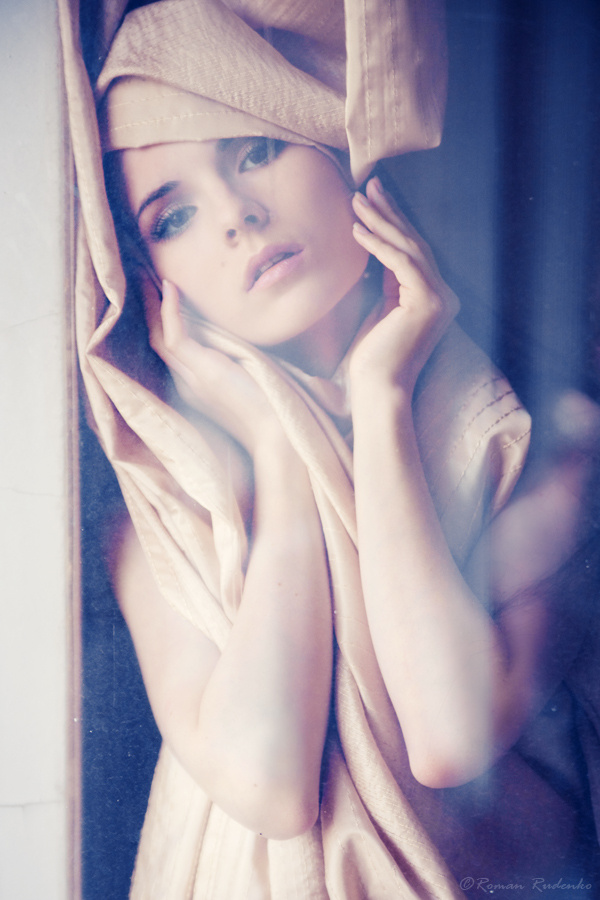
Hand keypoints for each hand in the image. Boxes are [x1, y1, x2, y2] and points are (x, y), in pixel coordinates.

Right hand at [143, 276, 282, 454]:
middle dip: (148, 309)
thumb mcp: (249, 378)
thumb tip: (235, 336)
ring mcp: (191, 379)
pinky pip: (175, 337)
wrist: (278, 433)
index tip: (161, 292)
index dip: (162, 320)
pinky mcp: (202, 373)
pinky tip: (170, 287)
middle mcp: (186, 383)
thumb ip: (236, 361)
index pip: (170, 348)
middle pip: (156, 340)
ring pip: (159, 337)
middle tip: (140, 277)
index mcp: (196, 386)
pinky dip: (170, 310)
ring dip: (151, 304)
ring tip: (144, 275)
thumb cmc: (271, 408)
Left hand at [349, 177, 458, 396]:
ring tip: (357, 200)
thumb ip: (385, 280)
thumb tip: (375, 247)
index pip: (412, 252)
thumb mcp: (379, 308)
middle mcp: (444, 294)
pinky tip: (357, 230)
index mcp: (433, 297)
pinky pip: (401, 263)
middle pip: (414, 243)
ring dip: (381, 222)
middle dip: (390, 213)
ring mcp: (440, 298)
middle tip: (369, 186)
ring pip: (409, 248)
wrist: (378, 388)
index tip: (372, 200)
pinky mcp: (428, 301)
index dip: (393, 223)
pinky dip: (378, 245)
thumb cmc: (371, 357)